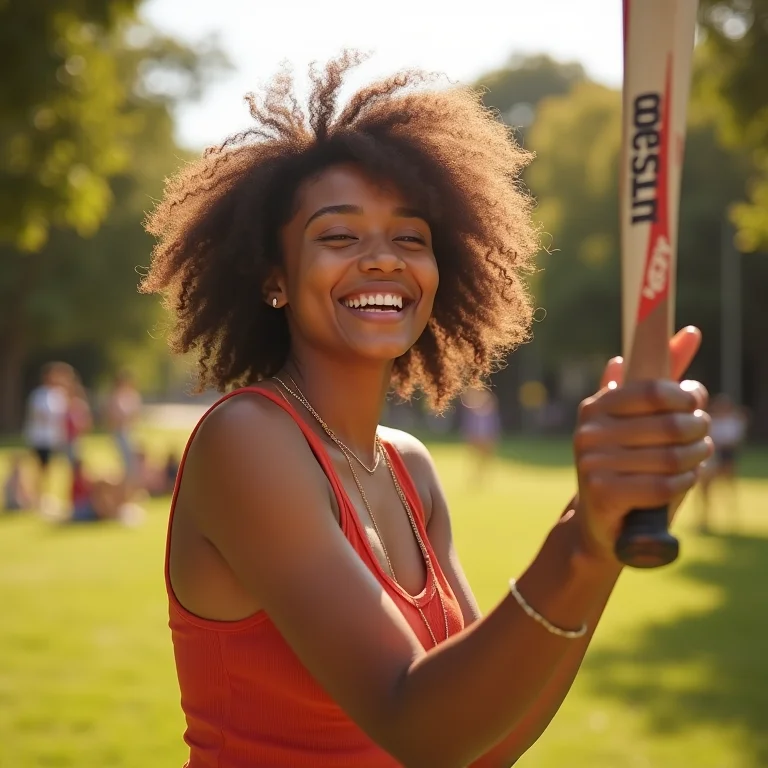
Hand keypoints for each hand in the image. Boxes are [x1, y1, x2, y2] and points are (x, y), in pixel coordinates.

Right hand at [571, 326, 712, 563]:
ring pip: (670, 457)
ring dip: (696, 459)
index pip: (654, 390)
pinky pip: (661, 485)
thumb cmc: (630, 464)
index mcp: (596, 407)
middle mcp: (588, 432)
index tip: (696, 405)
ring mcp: (591, 463)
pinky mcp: (600, 493)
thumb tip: (689, 331)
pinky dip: (683, 484)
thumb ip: (664, 379)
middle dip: (698, 430)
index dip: (686, 397)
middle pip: (669, 424)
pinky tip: (684, 480)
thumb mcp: (644, 420)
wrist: (602, 520)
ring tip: (699, 457)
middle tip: (704, 436)